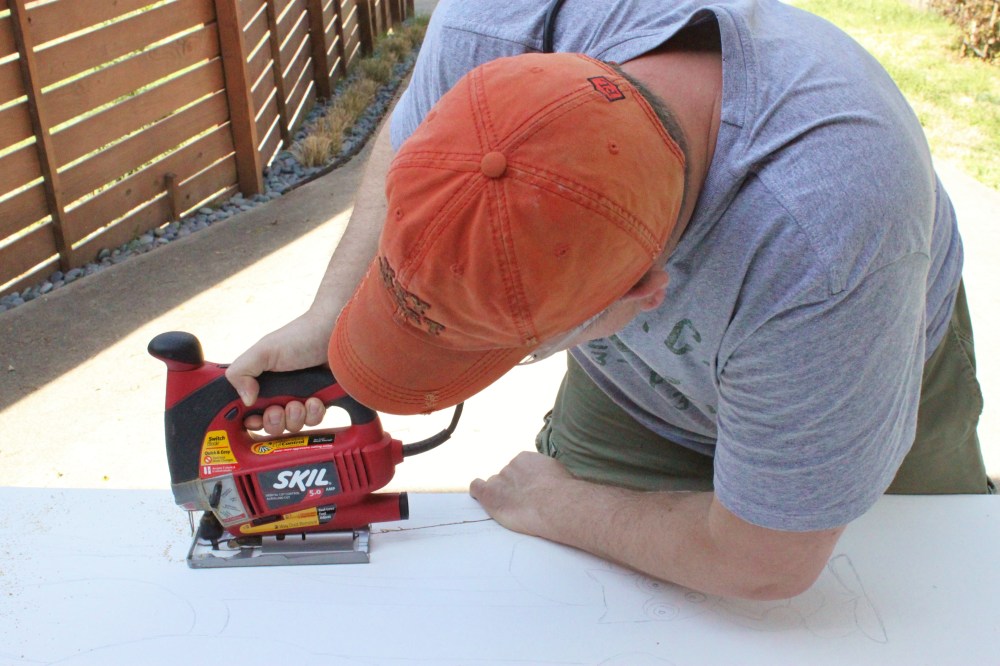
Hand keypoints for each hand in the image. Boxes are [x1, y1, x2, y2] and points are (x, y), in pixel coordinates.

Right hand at [226, 312, 330, 434]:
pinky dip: (314, 414)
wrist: (336, 332)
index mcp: (263, 382)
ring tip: (299, 403)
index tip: (253, 419)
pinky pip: (315, 422)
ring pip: (293, 426)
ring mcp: (302, 399)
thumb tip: (246, 401)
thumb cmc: (300, 336)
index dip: (250, 421)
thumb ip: (241, 372)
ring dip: (295, 418)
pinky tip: (316, 400)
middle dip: (273, 422)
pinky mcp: (322, 403)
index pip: (249, 412)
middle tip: (278, 410)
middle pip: (271, 425)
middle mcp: (281, 393)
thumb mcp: (263, 350)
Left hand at [470, 452, 574, 535]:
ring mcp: (498, 480)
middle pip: (505, 478)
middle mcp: (510, 466)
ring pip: (494, 487)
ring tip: (512, 509)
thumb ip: (548, 475)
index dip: (523, 482)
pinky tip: (482, 498)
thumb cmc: (565, 492)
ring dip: (500, 496)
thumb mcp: (559, 475)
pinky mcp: (490, 495)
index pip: (518, 468)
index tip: (530, 492)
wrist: (556, 504)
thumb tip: (555, 481)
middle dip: (512, 490)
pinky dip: (478, 492)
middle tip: (523, 504)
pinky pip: (476, 488)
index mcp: (526, 459)